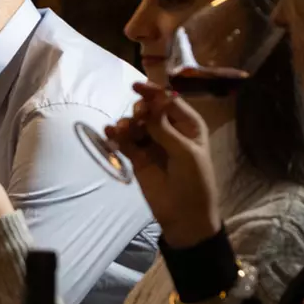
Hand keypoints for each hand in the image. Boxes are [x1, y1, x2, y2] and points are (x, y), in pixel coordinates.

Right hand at [106, 84, 220, 247]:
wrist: (184, 216)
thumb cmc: (194, 181)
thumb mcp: (184, 153)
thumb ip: (164, 128)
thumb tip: (150, 102)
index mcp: (188, 125)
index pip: (168, 102)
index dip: (153, 93)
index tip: (136, 87)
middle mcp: (169, 130)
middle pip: (149, 110)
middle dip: (139, 110)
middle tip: (136, 117)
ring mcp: (152, 143)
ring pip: (135, 125)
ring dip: (126, 124)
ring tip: (121, 131)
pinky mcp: (138, 157)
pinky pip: (125, 141)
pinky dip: (116, 136)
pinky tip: (109, 134)